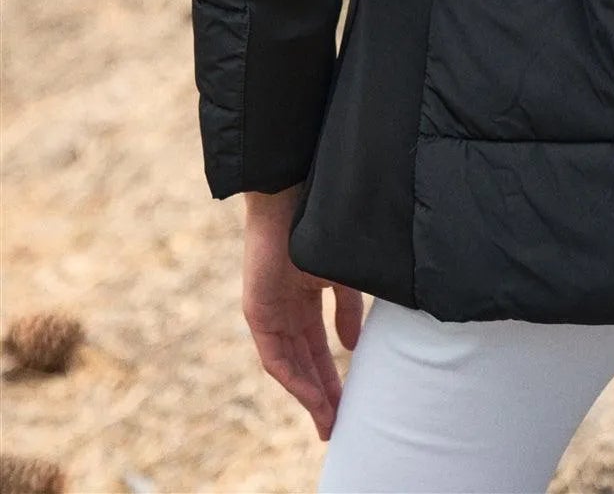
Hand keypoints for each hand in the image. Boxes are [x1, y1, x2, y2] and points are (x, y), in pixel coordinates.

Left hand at [241, 186, 363, 441]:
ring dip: (309, 395)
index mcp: (306, 296)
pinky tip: (312, 395)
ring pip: (289, 366)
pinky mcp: (257, 311)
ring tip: (329, 420)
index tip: (352, 403)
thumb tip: (352, 347)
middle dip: (323, 395)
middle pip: (305, 363)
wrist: (294, 193)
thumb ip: (348, 310)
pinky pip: (274, 356)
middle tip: (338, 424)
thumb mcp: (341, 274)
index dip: (334, 377)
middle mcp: (285, 309)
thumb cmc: (321, 225)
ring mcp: (269, 312)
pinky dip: (293, 378)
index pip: (319, 348)